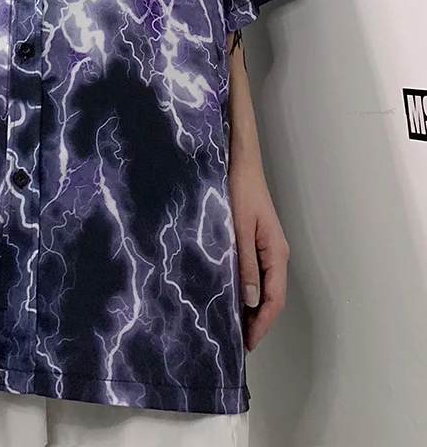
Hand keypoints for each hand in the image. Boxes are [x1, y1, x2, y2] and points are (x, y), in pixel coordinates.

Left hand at [230, 168, 288, 350]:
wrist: (241, 165)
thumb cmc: (240, 192)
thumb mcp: (239, 229)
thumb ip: (245, 264)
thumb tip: (251, 301)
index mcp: (275, 252)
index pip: (274, 298)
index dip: (262, 323)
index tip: (249, 342)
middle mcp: (276, 253)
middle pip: (271, 296)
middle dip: (258, 321)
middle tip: (239, 342)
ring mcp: (268, 248)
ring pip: (264, 286)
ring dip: (253, 308)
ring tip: (236, 326)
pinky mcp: (258, 241)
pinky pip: (256, 273)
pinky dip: (248, 290)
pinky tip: (234, 296)